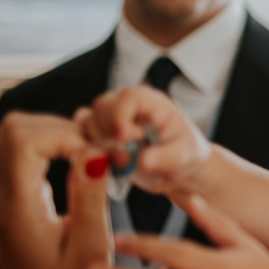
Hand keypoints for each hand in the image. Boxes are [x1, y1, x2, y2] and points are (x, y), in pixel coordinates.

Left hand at [0, 113, 111, 268]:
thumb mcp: (90, 250)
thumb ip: (91, 198)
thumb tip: (96, 153)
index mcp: (18, 209)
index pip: (23, 142)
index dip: (64, 135)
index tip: (98, 157)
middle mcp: (2, 197)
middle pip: (13, 128)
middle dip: (61, 127)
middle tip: (96, 153)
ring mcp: (3, 196)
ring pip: (13, 134)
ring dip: (55, 134)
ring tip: (91, 157)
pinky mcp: (12, 197)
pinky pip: (19, 152)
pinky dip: (50, 146)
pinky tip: (77, 165)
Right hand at [76, 84, 210, 195]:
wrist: (180, 170)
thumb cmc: (188, 157)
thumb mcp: (185, 158)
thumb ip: (166, 158)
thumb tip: (144, 161)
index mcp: (151, 102)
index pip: (127, 98)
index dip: (121, 117)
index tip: (127, 139)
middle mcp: (128, 105)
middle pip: (101, 107)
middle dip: (108, 134)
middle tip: (126, 157)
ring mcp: (111, 118)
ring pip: (86, 121)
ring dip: (97, 144)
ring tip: (121, 161)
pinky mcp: (100, 134)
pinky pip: (80, 135)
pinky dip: (86, 148)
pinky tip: (106, 162)